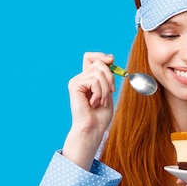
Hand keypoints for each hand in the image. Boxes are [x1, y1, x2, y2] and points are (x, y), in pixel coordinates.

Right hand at [62, 52, 115, 169]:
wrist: (93, 129)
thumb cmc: (100, 115)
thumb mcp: (108, 91)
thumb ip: (107, 76)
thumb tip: (110, 58)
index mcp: (87, 79)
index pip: (90, 57)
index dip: (101, 56)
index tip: (111, 60)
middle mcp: (80, 78)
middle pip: (99, 63)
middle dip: (110, 78)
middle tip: (110, 93)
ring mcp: (76, 81)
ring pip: (99, 73)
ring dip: (105, 89)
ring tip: (101, 101)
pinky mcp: (74, 85)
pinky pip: (95, 80)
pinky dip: (99, 92)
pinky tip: (94, 102)